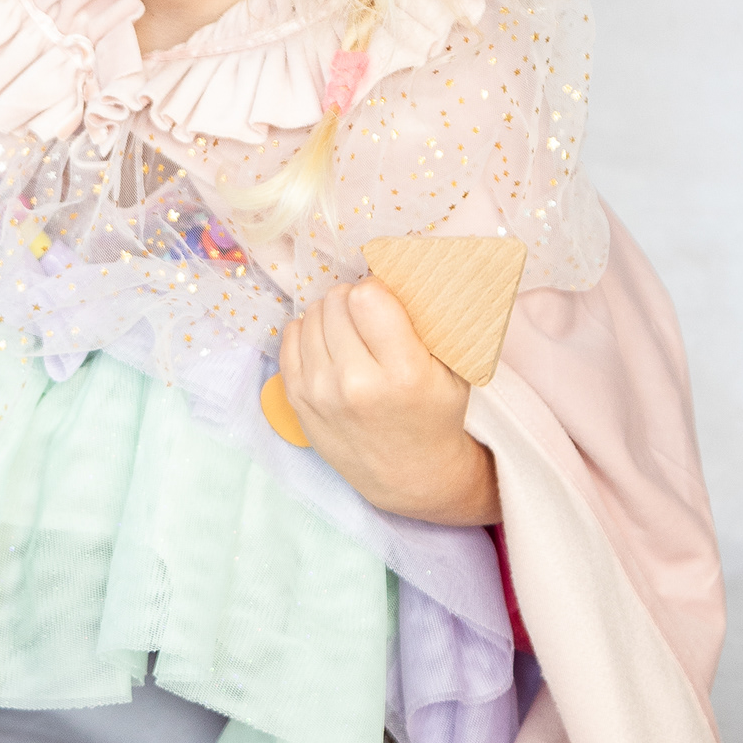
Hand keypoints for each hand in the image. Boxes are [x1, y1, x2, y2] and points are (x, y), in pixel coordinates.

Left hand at [277, 279, 498, 524]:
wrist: (411, 475)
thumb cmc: (436, 415)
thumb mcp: (452, 370)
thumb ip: (428, 322)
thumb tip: (396, 268)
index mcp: (402, 374)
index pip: (367, 297)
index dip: (377, 291)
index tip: (386, 303)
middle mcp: (355, 384)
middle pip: (336, 302)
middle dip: (353, 300)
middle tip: (368, 316)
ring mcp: (320, 393)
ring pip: (311, 315)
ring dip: (330, 314)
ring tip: (350, 331)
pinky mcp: (297, 399)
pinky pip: (290, 337)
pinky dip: (308, 331)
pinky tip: (329, 343)